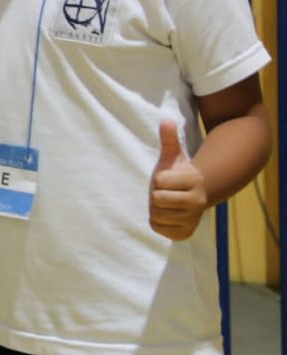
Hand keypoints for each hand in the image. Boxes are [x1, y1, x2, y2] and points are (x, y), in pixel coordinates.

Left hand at [149, 120, 207, 240]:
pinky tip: (168, 215)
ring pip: (156, 215)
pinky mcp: (185, 233)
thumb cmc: (178, 174)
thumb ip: (169, 140)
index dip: (159, 179)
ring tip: (168, 203)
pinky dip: (158, 222)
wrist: (192, 197)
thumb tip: (166, 121)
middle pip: (157, 200)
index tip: (169, 179)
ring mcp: (192, 219)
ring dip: (156, 209)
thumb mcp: (173, 157)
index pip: (159, 182)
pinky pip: (157, 227)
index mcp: (194, 180)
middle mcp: (198, 202)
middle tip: (166, 192)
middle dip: (156, 195)